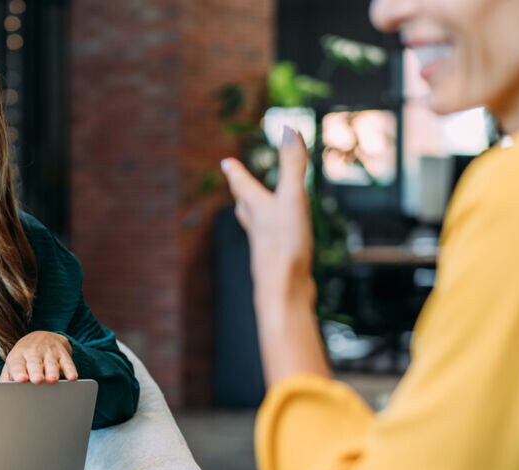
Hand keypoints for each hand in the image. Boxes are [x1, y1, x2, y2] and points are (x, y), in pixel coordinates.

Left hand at [0, 331, 77, 383]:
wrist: (42, 337)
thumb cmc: (25, 357)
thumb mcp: (14, 363)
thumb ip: (6, 379)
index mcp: (18, 356)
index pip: (17, 364)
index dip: (19, 371)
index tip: (21, 379)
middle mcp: (33, 353)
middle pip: (34, 362)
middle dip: (36, 371)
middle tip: (37, 380)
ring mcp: (49, 352)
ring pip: (51, 362)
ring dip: (52, 371)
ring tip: (52, 380)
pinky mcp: (63, 353)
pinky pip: (67, 362)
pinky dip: (70, 370)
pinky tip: (72, 378)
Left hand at [221, 127, 314, 306]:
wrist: (284, 292)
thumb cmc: (285, 245)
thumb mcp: (292, 198)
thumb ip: (292, 165)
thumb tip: (288, 128)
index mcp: (257, 209)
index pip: (242, 185)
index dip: (236, 172)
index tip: (225, 163)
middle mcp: (257, 228)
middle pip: (245, 207)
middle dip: (242, 193)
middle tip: (236, 185)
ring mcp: (267, 249)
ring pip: (257, 227)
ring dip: (255, 216)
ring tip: (255, 212)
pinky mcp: (279, 265)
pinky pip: (275, 246)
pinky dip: (276, 238)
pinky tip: (283, 245)